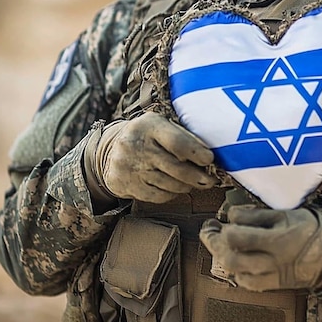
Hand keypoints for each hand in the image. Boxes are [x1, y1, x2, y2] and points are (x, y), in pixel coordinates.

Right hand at [85, 111, 216, 204]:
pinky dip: (173, 194)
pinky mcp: (126, 186)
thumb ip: (181, 134)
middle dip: (198, 176)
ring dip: (188, 185)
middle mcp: (137, 146)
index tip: (210, 159)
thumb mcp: (160, 124)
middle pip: (176, 168)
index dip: (196, 152)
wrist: (109, 151)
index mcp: (149, 125)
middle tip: (212, 179)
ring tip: (197, 182)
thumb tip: (209, 152)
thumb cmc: (147, 136)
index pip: (177, 141)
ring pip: (170, 185)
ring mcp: (129, 167)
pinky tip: (177, 187)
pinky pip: (159, 196)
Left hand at [199, 206, 321, 291]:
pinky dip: (236, 271)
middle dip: (214, 240)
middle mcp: (272, 259)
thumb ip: (259, 215)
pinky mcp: (273, 284)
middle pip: (231, 255)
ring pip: (235, 270)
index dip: (229, 218)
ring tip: (218, 244)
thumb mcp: (287, 213)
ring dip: (221, 255)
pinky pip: (247, 283)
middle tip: (210, 229)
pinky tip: (234, 261)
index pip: (240, 230)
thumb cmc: (312, 229)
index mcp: (278, 237)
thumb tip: (235, 214)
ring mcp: (272, 274)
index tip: (229, 212)